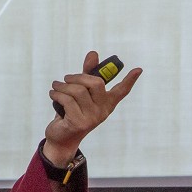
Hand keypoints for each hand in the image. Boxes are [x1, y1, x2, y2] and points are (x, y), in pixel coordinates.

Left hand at [42, 50, 140, 166]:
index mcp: (106, 103)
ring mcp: (92, 118)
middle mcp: (103, 111)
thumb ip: (86, 73)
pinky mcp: (79, 123)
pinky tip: (53, 95)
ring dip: (62, 86)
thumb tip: (94, 53)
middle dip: (78, 76)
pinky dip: (56, 94)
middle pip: (96, 83)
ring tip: (55, 87)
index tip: (138, 69)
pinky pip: (67, 100)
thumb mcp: (79, 92)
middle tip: (66, 78)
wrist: (60, 138)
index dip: (130, 80)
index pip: (122, 91)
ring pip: (78, 90)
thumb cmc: (70, 112)